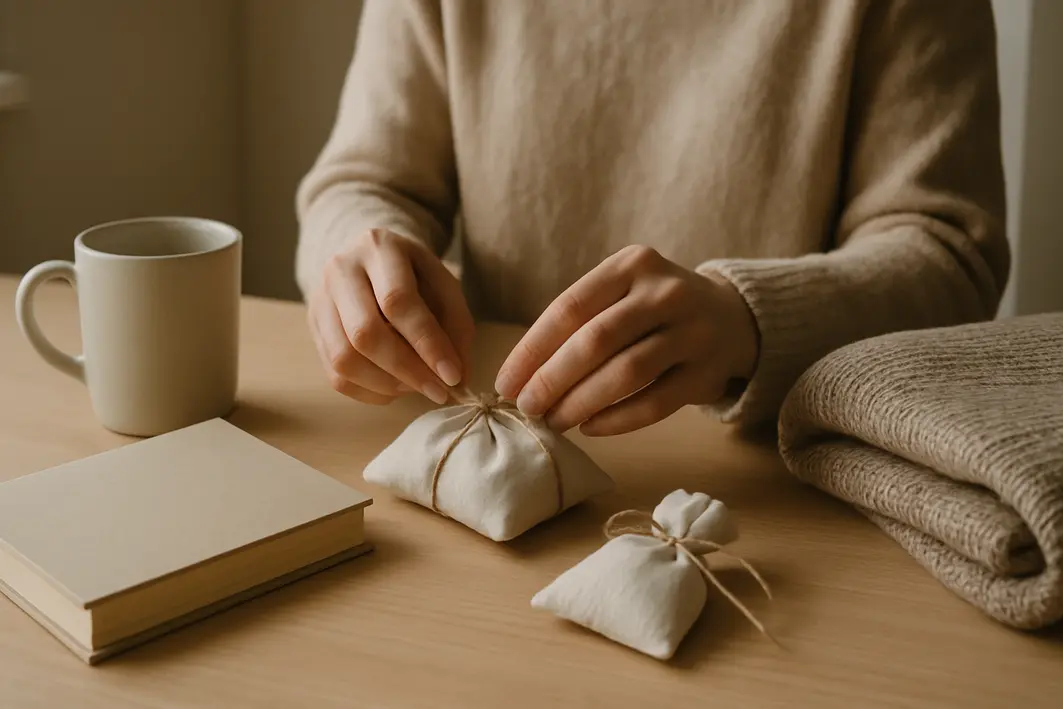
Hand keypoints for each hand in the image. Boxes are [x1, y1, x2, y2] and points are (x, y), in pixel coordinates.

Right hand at [308, 228, 473, 404]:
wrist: (370, 259)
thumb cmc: (415, 276)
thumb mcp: (444, 286)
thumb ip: (456, 328)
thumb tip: (458, 379)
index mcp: (379, 248)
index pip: (398, 301)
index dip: (427, 344)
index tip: (452, 376)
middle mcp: (341, 270)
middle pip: (365, 333)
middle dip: (407, 371)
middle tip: (438, 391)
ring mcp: (320, 299)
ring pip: (344, 359)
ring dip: (387, 385)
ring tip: (415, 386)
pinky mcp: (313, 327)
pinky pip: (335, 375)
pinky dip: (370, 391)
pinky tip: (394, 387)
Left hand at [494, 245, 757, 435]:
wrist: (730, 318)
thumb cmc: (652, 310)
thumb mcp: (620, 293)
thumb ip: (577, 323)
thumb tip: (519, 378)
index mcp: (632, 265)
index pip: (569, 308)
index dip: (532, 350)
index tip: (506, 384)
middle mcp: (665, 292)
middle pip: (596, 341)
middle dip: (552, 379)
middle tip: (527, 408)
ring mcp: (693, 331)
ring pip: (626, 373)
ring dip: (581, 403)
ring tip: (554, 422)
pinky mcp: (707, 372)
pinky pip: (655, 402)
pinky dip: (617, 420)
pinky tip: (591, 428)